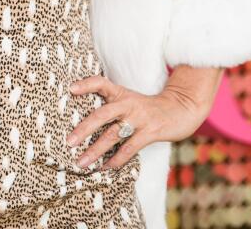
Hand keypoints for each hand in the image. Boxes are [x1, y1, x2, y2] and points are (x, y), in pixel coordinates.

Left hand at [65, 69, 218, 169]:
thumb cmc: (147, 106)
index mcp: (120, 93)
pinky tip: (105, 168)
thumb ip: (110, 104)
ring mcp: (139, 119)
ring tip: (81, 162)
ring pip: (113, 135)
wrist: (181, 108)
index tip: (70, 89)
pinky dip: (116, 160)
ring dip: (95, 150)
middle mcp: (128, 104)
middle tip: (69, 141)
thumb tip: (84, 120)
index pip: (100, 82)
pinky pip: (129, 148)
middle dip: (83, 129)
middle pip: (101, 114)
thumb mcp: (128, 99)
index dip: (85, 84)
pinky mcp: (150, 132)